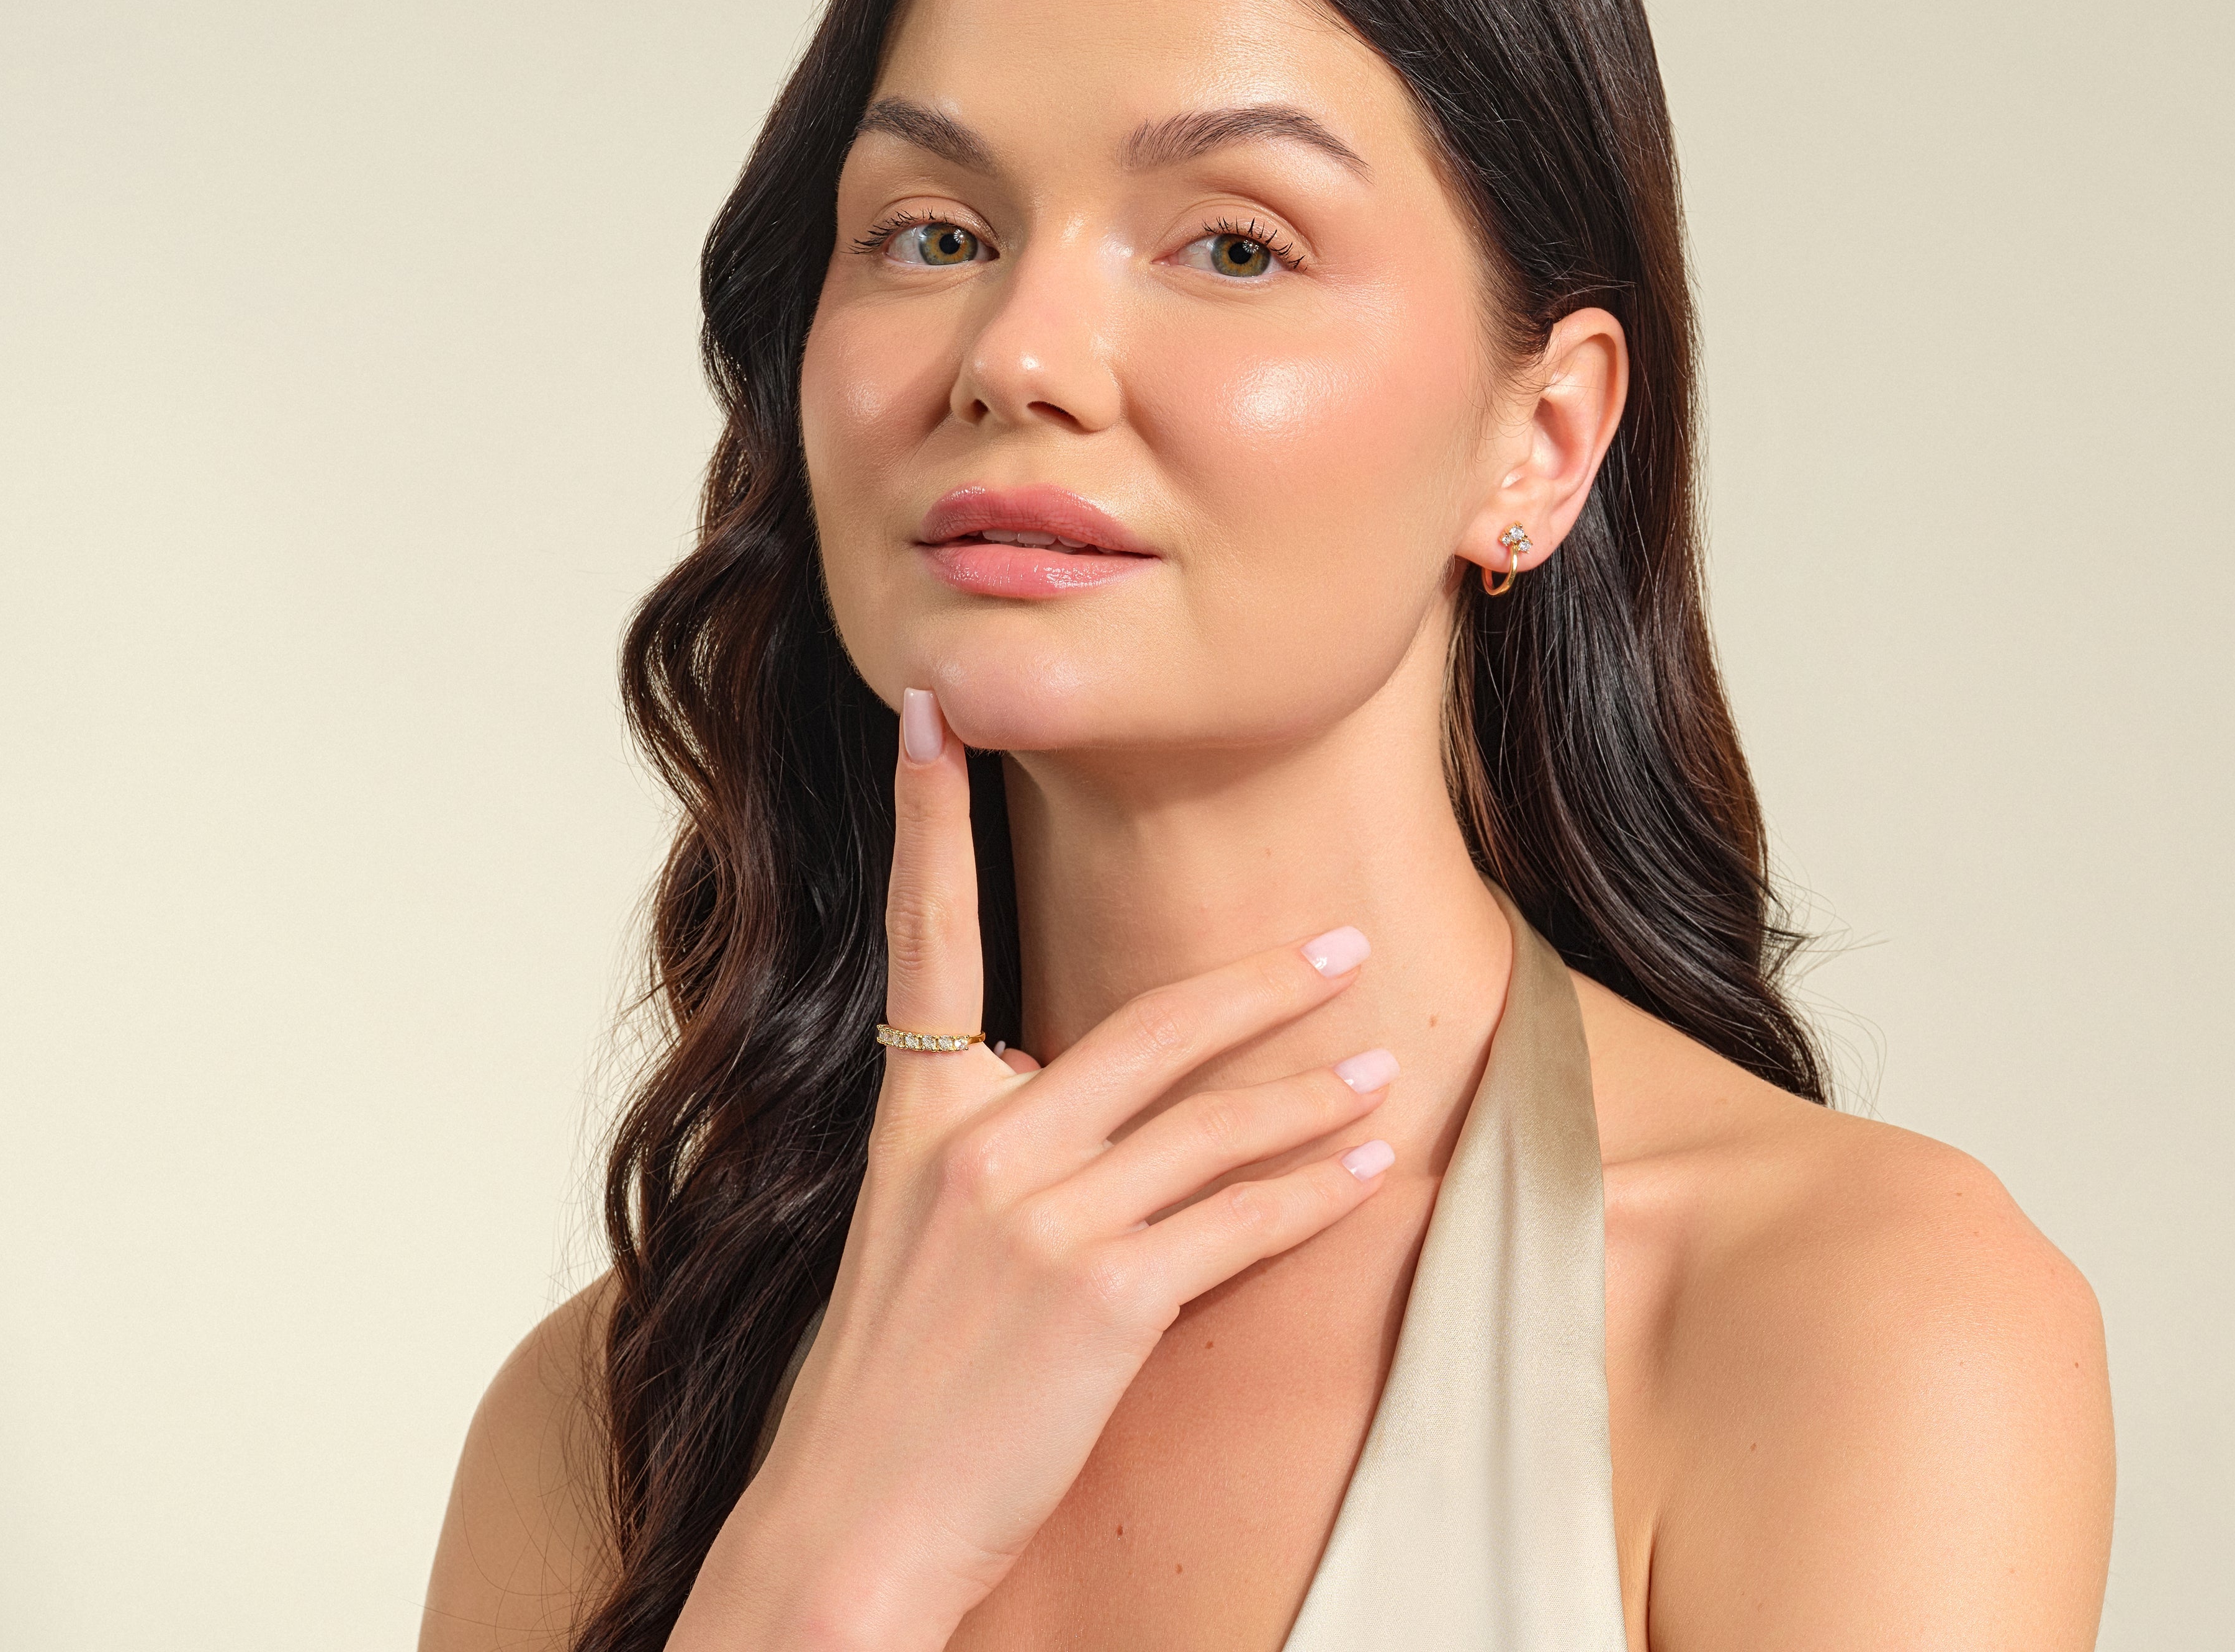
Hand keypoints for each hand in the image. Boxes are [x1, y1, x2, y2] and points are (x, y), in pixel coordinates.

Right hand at [668, 688, 1397, 1651]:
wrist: (850, 1522)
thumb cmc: (886, 1386)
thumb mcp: (910, 1233)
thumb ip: (981, 1142)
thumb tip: (1054, 1083)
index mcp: (914, 1116)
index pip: (927, 935)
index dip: (930, 816)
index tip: (938, 711)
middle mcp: (976, 1142)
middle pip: (1146, 1027)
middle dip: (1258, 985)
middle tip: (1340, 941)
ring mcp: (1041, 1214)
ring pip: (1216, 1123)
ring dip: (1315, 1092)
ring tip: (1383, 1065)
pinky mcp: (1105, 1295)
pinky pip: (1241, 1223)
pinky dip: (1316, 1191)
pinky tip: (1369, 1167)